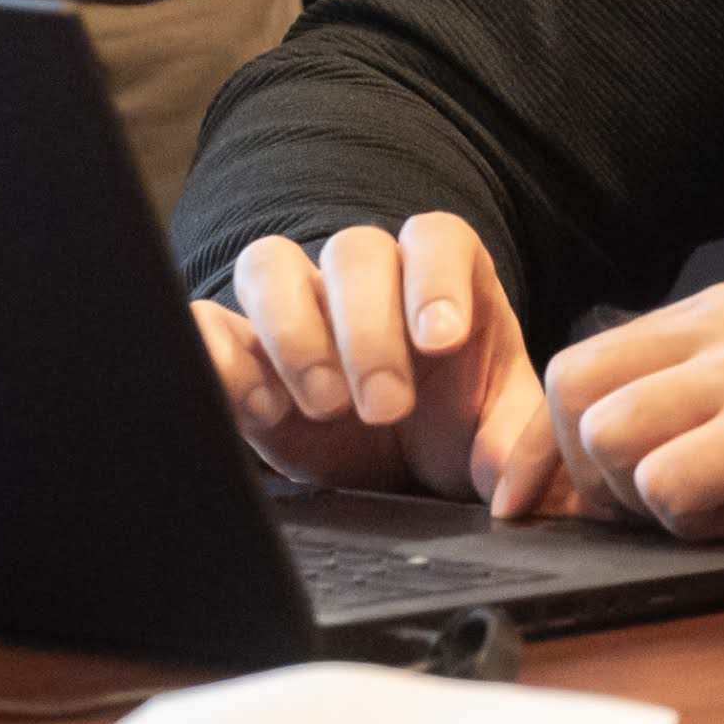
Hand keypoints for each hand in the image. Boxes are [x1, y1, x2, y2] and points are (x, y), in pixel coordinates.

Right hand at [191, 214, 579, 512]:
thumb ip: (515, 446)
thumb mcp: (496, 437)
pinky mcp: (239, 350)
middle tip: (385, 408)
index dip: (435, 277)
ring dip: (293, 330)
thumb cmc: (453, 431)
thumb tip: (515, 486)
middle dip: (368, 329)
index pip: (436, 237)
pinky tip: (263, 412)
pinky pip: (207, 320)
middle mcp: (365, 281)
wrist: (395, 470)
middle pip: (353, 249)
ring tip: (324, 407)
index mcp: (440, 280)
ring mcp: (295, 307)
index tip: (441, 340)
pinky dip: (222, 355)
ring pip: (271, 263)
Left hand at [538, 286, 723, 550]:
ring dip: (641, 498)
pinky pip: (668, 480)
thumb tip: (606, 466)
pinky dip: (686, 520)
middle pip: (576, 390)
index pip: (582, 362)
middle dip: (584, 470)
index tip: (526, 501)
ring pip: (609, 436)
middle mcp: (722, 328)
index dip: (542, 443)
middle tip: (644, 510)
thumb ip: (697, 403)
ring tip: (711, 508)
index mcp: (717, 315)